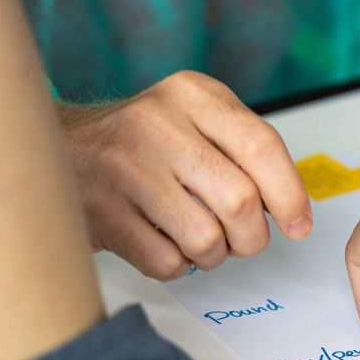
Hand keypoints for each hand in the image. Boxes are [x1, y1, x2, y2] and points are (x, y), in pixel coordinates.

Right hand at [61, 71, 311, 278]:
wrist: (60, 147)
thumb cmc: (148, 140)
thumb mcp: (198, 117)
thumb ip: (247, 149)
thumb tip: (292, 208)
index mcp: (191, 95)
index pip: (262, 146)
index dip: (290, 195)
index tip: (299, 225)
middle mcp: (156, 125)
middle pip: (241, 202)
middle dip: (253, 237)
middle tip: (245, 239)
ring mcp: (124, 169)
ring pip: (206, 240)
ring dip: (216, 254)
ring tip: (203, 239)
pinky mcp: (101, 213)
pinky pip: (168, 261)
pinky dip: (179, 264)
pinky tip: (167, 242)